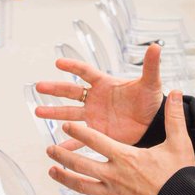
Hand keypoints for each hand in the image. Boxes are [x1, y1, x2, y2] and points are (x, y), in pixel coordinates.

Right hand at [35, 43, 162, 145]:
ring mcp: (93, 116)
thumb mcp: (150, 83)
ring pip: (69, 114)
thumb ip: (151, 65)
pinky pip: (80, 138)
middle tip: (39, 87)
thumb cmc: (150, 101)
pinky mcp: (96, 132)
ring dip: (54, 113)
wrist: (152, 124)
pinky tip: (57, 149)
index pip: (86, 72)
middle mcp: (95, 99)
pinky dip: (68, 144)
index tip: (58, 63)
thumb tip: (157, 46)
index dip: (73, 67)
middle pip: (71, 92)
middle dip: (54, 89)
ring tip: (38, 112)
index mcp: (105, 84)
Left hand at [47, 90, 194, 194]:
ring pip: (83, 187)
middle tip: (49, 150)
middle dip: (62, 156)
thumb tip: (175, 92)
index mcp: (125, 156)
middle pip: (80, 164)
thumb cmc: (180, 176)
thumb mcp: (179, 143)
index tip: (65, 126)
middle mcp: (114, 175)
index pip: (95, 140)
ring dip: (65, 179)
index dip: (78, 131)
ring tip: (52, 173)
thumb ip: (173, 118)